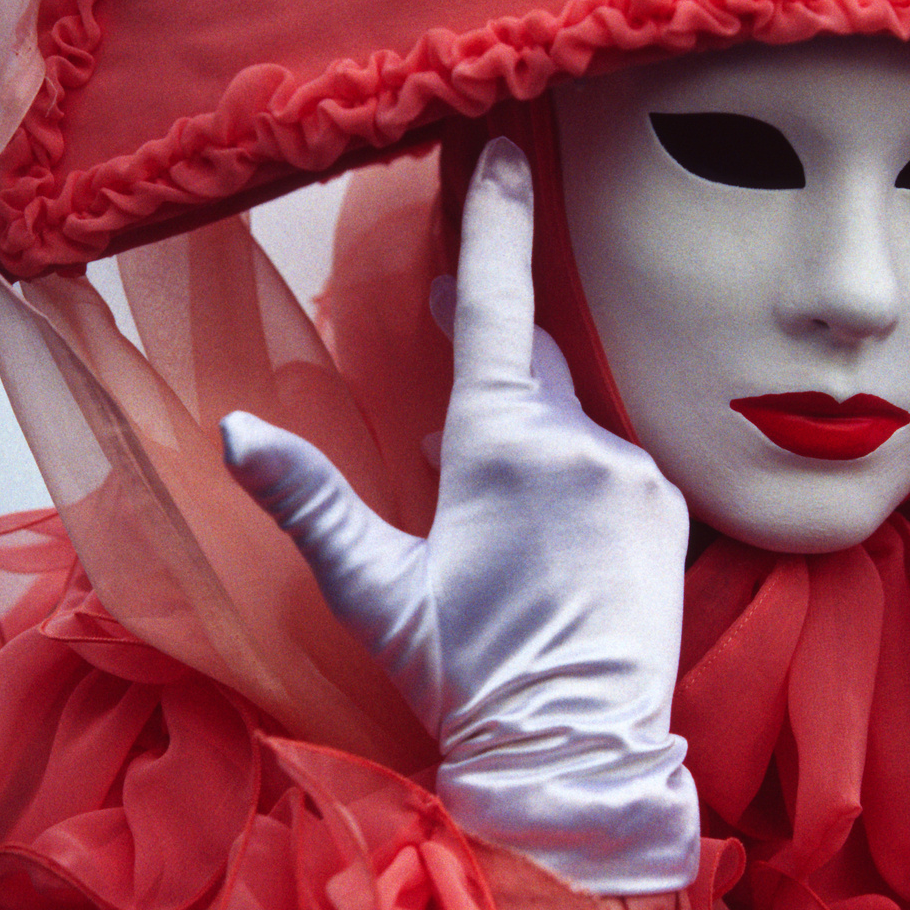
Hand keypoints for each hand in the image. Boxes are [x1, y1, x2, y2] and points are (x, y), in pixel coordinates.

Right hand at [220, 138, 699, 894]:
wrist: (580, 755)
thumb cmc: (468, 676)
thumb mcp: (375, 592)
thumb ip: (309, 502)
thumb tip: (237, 431)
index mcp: (503, 450)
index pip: (493, 309)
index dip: (495, 223)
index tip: (505, 154)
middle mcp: (583, 445)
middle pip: (529, 363)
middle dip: (490, 346)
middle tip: (444, 340)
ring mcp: (637, 477)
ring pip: (572, 424)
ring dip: (532, 440)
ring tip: (496, 509)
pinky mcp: (672, 511)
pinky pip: (615, 466)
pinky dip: (578, 479)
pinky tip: (553, 541)